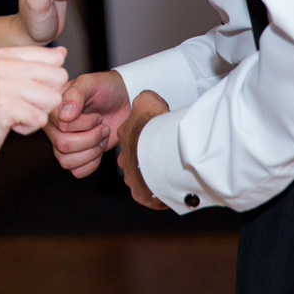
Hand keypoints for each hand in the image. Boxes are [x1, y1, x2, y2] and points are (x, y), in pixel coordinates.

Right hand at [0, 45, 67, 173]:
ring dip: (38, 114)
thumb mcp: (10, 81)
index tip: (27, 92)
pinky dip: (29, 128)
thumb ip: (36, 65)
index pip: (55, 59)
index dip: (50, 81)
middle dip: (47, 98)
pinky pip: (40, 119)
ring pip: (53, 99)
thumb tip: (62, 52)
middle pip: (58, 77)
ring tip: (15, 115)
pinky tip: (9, 126)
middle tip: (22, 106)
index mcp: (4, 53)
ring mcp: (1, 83)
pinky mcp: (3, 106)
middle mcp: (2, 63)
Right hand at [44, 70, 129, 176]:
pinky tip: (100, 149)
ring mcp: (63, 142)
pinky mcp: (76, 155)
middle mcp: (54, 127)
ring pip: (66, 161)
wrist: (123, 99)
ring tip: (103, 136)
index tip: (97, 115)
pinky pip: (76, 171)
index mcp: (53, 108)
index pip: (61, 126)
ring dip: (91, 152)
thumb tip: (63, 115)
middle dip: (90, 138)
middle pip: (62, 145)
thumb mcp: (91, 83)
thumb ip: (76, 94)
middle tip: (104, 126)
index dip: (83, 125)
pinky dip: (91, 164)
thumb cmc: (105, 88)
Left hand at [117, 90, 170, 209]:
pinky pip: (149, 193)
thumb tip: (152, 101)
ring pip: (140, 175)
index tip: (159, 134)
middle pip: (134, 156)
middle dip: (146, 155)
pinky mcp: (139, 192)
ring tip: (168, 170)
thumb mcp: (148, 101)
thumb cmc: (154, 126)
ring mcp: (130, 174)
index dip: (146, 133)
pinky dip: (158, 190)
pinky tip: (170, 184)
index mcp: (126, 134)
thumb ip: (147, 99)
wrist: (160, 150)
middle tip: (164, 153)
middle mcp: (124, 155)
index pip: (132, 133)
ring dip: (152, 173)